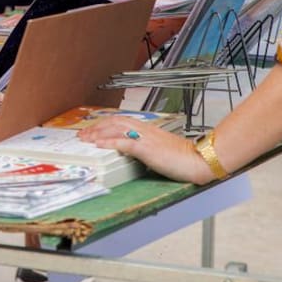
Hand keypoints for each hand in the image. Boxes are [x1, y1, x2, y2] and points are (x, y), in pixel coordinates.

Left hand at [77, 118, 214, 184]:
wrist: (199, 160)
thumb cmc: (183, 157)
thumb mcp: (160, 149)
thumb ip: (145, 147)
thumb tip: (132, 153)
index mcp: (147, 129)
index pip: (121, 121)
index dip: (104, 124)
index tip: (92, 130)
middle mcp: (144, 130)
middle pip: (114, 122)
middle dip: (96, 127)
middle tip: (83, 134)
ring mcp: (145, 138)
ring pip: (116, 129)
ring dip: (98, 133)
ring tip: (86, 138)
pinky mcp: (147, 148)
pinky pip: (124, 143)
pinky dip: (109, 143)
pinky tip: (99, 145)